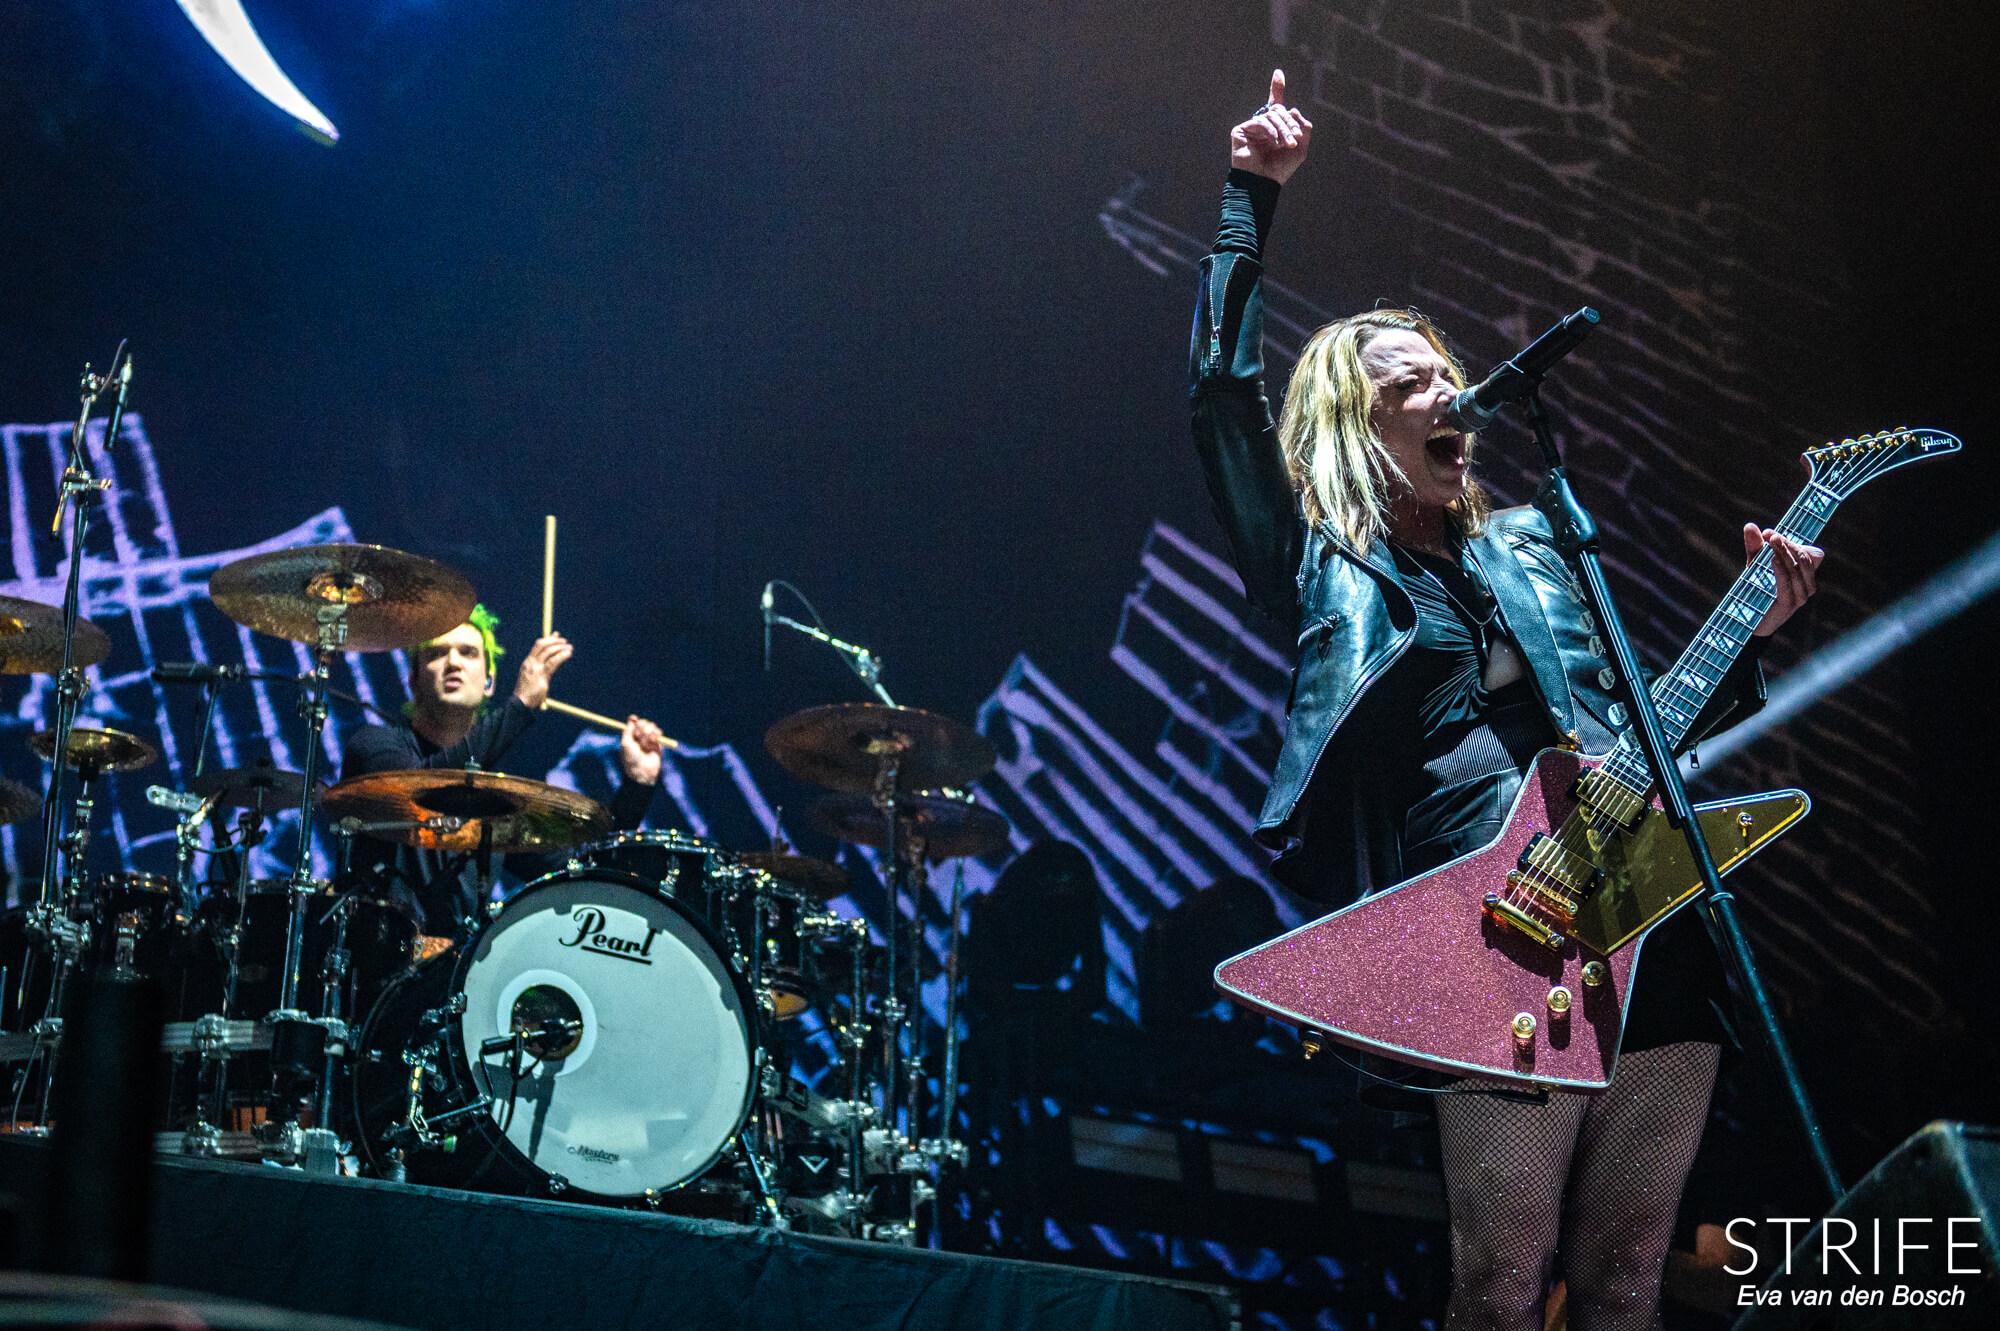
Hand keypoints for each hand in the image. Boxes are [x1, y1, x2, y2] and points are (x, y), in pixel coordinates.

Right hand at [510, 633, 572, 709]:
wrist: (521, 702)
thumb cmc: (527, 691)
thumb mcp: (531, 676)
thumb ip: (539, 669)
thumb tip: (549, 663)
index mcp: (527, 662)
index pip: (537, 646)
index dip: (548, 639)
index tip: (556, 635)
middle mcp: (530, 663)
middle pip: (543, 646)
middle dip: (555, 641)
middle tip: (564, 641)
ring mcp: (536, 668)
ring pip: (549, 652)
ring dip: (560, 648)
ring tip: (569, 648)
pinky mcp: (542, 675)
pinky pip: (553, 662)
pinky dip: (561, 656)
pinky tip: (568, 654)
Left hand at [619, 715, 665, 784]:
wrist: (643, 771)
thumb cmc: (631, 758)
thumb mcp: (626, 743)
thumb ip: (628, 730)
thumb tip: (632, 720)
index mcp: (630, 737)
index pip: (633, 724)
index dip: (634, 720)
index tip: (634, 718)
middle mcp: (639, 738)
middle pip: (643, 723)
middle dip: (643, 724)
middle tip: (642, 730)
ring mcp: (648, 740)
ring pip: (651, 727)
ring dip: (650, 729)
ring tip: (649, 738)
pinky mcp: (657, 744)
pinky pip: (658, 733)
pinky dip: (657, 733)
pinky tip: (654, 739)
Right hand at [1230, 69, 1312, 184]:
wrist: (1262, 183)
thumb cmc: (1280, 170)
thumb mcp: (1300, 148)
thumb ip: (1302, 128)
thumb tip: (1294, 110)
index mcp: (1275, 127)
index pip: (1276, 103)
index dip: (1276, 88)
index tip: (1278, 73)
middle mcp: (1263, 125)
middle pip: (1279, 110)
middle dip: (1290, 123)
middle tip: (1295, 139)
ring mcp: (1251, 127)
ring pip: (1272, 115)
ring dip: (1284, 128)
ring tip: (1288, 143)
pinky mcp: (1240, 130)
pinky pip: (1260, 121)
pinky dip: (1271, 130)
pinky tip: (1274, 141)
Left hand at [1745, 525, 1822, 636]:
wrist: (1748, 620)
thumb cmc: (1756, 589)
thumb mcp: (1756, 565)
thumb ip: (1755, 547)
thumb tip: (1750, 525)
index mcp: (1806, 574)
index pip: (1813, 553)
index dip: (1795, 541)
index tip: (1770, 534)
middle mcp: (1808, 584)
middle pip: (1805, 558)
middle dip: (1788, 544)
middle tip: (1771, 536)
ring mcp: (1801, 596)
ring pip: (1798, 568)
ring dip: (1785, 553)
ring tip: (1772, 542)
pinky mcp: (1788, 605)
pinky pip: (1789, 584)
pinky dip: (1781, 570)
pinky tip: (1772, 560)